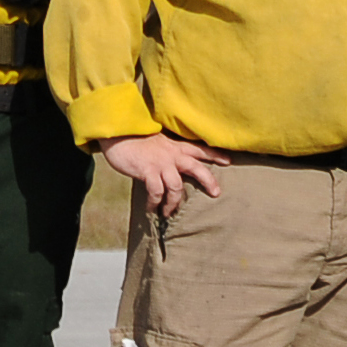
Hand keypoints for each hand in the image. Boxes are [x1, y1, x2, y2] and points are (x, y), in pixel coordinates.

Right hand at [101, 134, 226, 218]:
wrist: (118, 133)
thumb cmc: (136, 139)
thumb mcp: (157, 142)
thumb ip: (167, 152)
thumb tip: (172, 167)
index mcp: (175, 146)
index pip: (200, 149)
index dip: (215, 155)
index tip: (228, 161)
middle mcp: (172, 154)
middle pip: (196, 168)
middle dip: (208, 181)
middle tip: (216, 193)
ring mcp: (160, 163)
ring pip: (177, 186)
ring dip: (174, 202)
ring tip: (169, 212)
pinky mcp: (147, 171)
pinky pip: (156, 192)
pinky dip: (155, 203)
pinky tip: (151, 208)